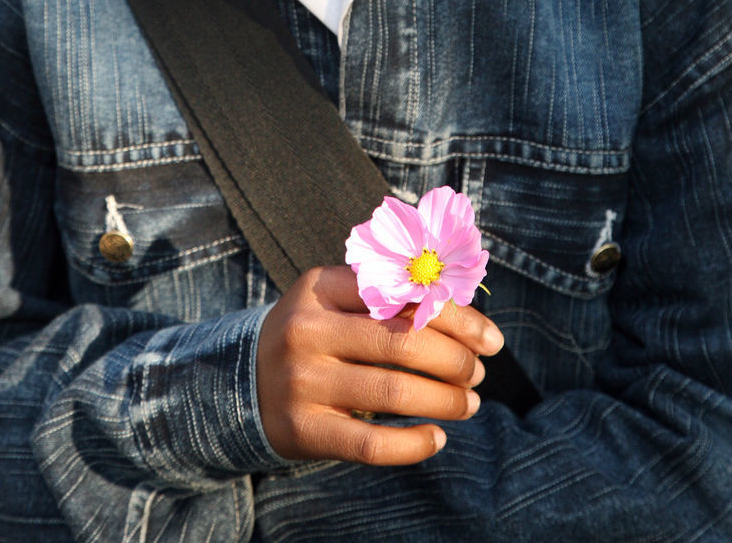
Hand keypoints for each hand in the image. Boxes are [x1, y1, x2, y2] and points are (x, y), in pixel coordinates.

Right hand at [256, 264, 503, 465]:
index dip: (456, 318)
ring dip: (444, 401)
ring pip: (393, 393)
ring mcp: (302, 382)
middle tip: (477, 372)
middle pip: (402, 344)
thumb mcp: (334, 299)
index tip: (490, 338)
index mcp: (320, 286)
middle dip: (454, 361)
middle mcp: (307, 331)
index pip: (402, 296)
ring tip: (468, 403)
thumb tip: (466, 316)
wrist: (242, 381)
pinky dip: (414, 445)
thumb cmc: (312, 334)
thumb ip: (387, 296)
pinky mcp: (304, 429)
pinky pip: (371, 444)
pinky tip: (437, 438)